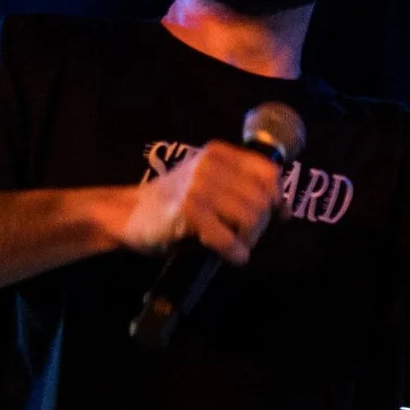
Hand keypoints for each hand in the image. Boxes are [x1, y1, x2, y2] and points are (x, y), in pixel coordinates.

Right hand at [120, 143, 281, 262]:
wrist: (127, 214)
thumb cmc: (175, 203)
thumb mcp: (210, 183)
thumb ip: (241, 186)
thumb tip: (282, 208)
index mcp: (219, 153)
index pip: (268, 173)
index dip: (278, 198)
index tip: (279, 216)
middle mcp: (209, 164)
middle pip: (262, 199)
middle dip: (260, 225)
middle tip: (245, 237)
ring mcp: (198, 186)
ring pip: (250, 218)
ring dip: (248, 239)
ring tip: (235, 245)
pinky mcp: (187, 211)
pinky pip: (228, 238)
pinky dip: (235, 252)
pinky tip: (232, 256)